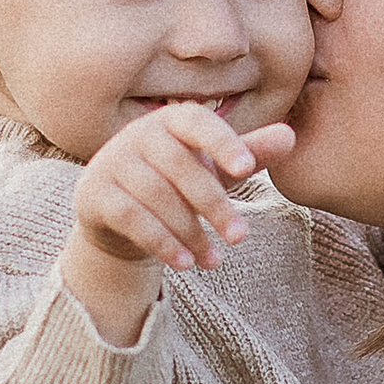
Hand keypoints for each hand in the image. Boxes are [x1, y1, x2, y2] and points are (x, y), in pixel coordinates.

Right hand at [64, 103, 296, 322]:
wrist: (120, 217)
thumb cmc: (178, 184)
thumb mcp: (216, 171)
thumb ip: (249, 154)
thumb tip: (291, 136)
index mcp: (171, 120)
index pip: (198, 123)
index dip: (222, 142)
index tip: (246, 168)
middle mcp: (136, 134)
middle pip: (180, 168)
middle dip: (213, 205)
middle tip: (241, 237)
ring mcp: (110, 163)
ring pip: (157, 197)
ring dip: (190, 232)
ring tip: (215, 261)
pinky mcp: (92, 194)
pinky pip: (131, 218)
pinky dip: (161, 243)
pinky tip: (186, 264)